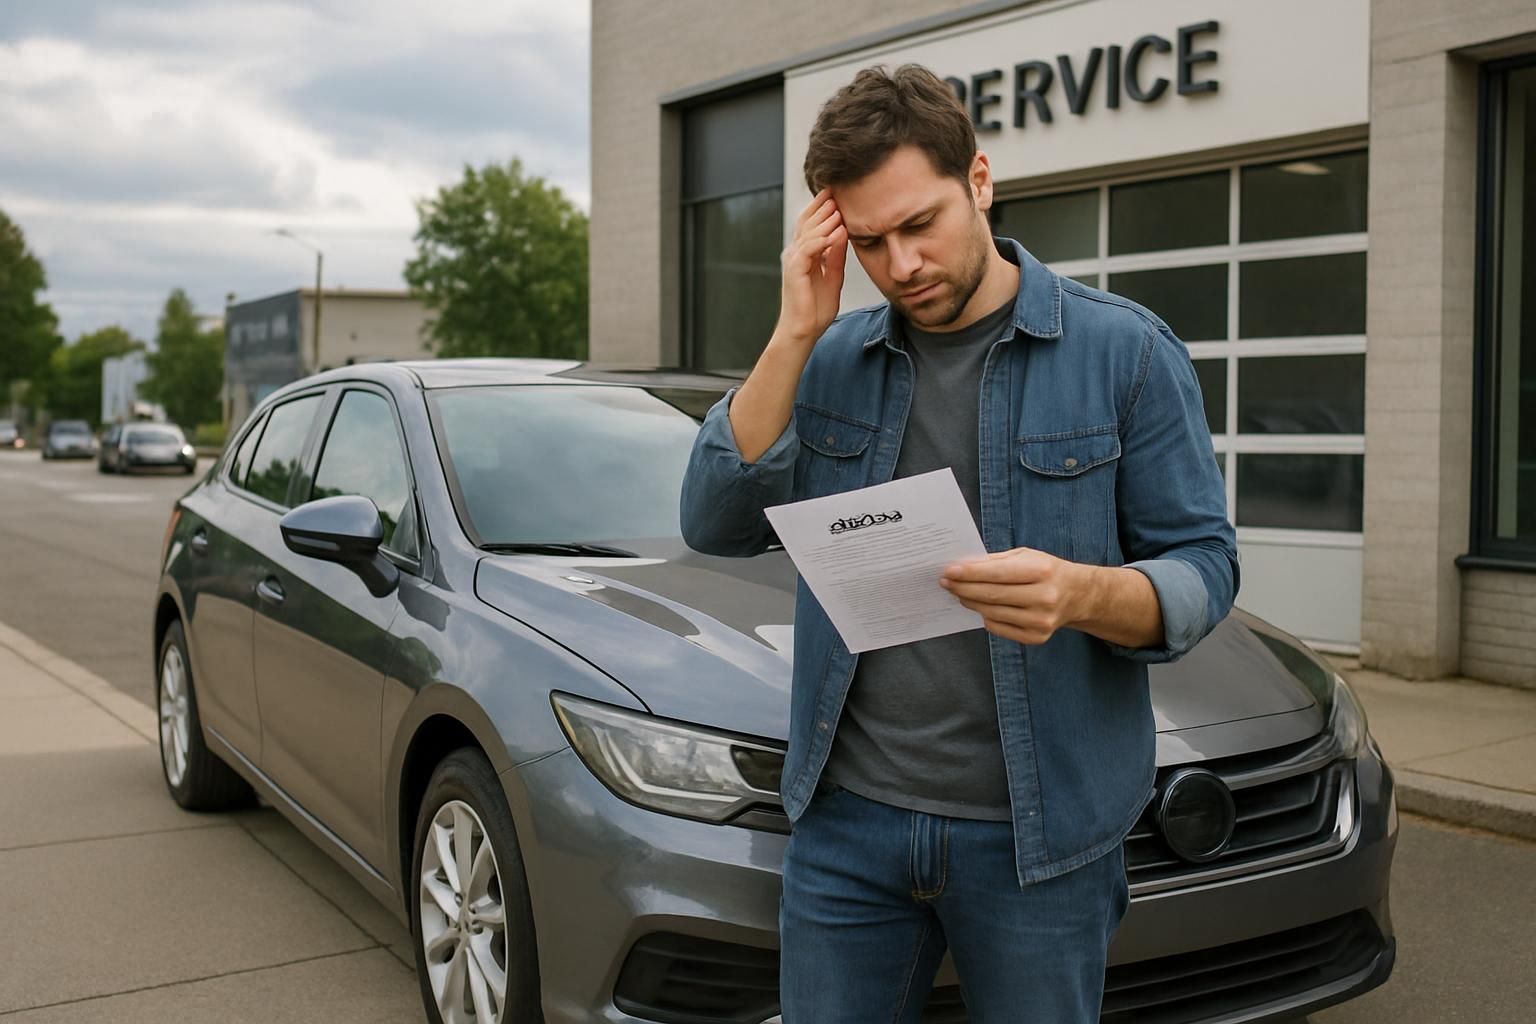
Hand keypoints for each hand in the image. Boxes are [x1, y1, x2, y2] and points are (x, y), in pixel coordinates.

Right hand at [776, 188, 848, 346]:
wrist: (803, 331)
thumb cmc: (815, 309)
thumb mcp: (833, 276)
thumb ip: (836, 254)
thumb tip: (843, 231)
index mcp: (803, 253)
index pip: (811, 222)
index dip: (823, 206)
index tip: (839, 193)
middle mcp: (795, 252)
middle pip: (807, 220)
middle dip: (823, 205)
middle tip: (839, 190)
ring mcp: (793, 260)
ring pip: (808, 231)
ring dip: (826, 219)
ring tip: (841, 208)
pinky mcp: (794, 270)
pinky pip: (808, 248)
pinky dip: (823, 239)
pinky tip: (837, 232)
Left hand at [940, 547, 1091, 645]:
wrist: (1076, 595)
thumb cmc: (1045, 571)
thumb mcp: (1025, 556)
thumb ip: (994, 561)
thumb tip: (961, 567)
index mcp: (1041, 571)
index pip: (996, 573)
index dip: (969, 573)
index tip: (948, 571)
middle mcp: (1044, 597)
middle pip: (991, 595)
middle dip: (963, 588)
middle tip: (945, 582)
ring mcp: (1041, 620)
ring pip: (992, 613)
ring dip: (970, 602)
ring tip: (959, 593)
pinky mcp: (1036, 637)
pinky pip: (998, 627)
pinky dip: (985, 616)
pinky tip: (979, 606)